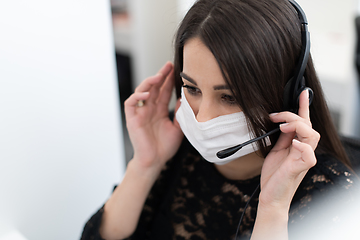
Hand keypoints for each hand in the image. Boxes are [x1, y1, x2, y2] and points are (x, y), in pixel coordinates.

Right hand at [124, 62, 182, 171]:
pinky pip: (131, 103)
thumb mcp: (178, 128)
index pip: (163, 91)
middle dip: (160, 75)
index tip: (175, 70)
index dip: (168, 80)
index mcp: (159, 110)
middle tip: (169, 65)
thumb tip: (186, 100)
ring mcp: (140, 113)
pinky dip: (137, 96)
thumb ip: (180, 114)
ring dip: (149, 82)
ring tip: (158, 76)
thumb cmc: (164, 147)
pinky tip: (146, 93)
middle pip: (154, 88)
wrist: (155, 162)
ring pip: (141, 91)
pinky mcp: (132, 119)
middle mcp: (149, 109)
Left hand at [259, 89, 319, 210]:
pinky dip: (302, 146)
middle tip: (275, 117)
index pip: (303, 122)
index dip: (303, 107)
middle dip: (293, 116)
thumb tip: (282, 122)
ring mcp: (303, 159)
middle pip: (309, 126)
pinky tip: (292, 143)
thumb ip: (282, 137)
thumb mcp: (275, 150)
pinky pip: (309, 155)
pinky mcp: (300, 169)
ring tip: (283, 127)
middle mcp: (303, 150)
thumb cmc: (274, 175)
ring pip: (312, 136)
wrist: (270, 195)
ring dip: (297, 127)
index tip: (302, 93)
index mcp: (297, 144)